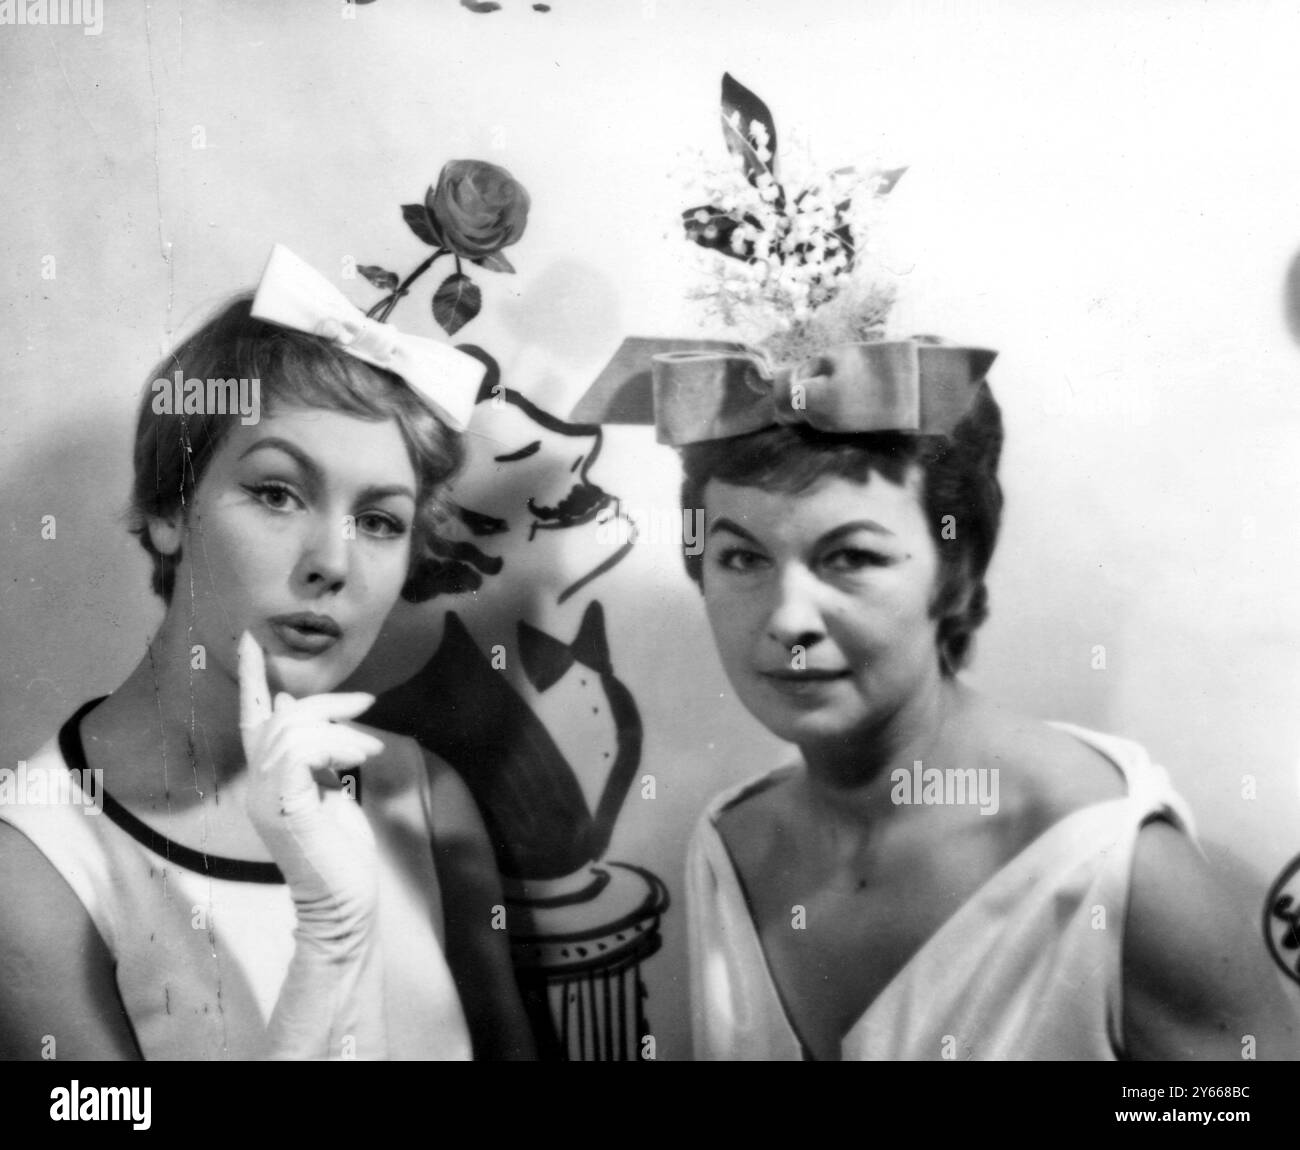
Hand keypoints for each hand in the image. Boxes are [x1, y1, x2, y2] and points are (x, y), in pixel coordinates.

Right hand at [237, 631, 383, 948]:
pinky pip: (299, 751)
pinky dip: (333, 746)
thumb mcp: (327, 789)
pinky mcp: (284, 806)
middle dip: (326, 701)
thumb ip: (314, 754)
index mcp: (268, 778)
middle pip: (281, 715)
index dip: (250, 679)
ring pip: (293, 729)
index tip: (249, 640)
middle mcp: (258, 784)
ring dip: (339, 730)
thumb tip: (307, 713)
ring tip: (367, 752)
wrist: (344, 903)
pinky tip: (357, 761)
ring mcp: (266, 797)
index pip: (253, 718)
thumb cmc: (340, 853)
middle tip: (367, 703)